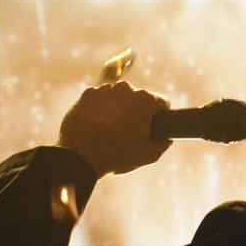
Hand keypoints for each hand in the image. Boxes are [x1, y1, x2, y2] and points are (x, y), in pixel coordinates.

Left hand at [57, 81, 172, 177]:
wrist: (79, 157)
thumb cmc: (117, 156)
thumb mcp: (149, 155)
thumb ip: (163, 143)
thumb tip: (166, 138)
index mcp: (145, 100)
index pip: (162, 103)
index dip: (159, 117)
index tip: (152, 128)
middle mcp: (126, 89)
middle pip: (139, 99)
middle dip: (138, 112)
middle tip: (130, 133)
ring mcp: (105, 89)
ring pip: (119, 97)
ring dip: (119, 109)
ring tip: (111, 131)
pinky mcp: (87, 94)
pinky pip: (101, 99)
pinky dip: (101, 109)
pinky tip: (98, 126)